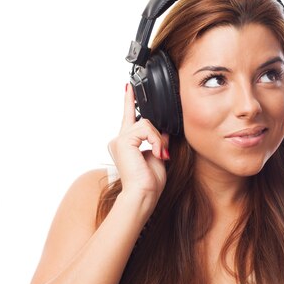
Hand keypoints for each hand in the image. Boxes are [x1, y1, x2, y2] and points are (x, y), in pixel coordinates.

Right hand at [107, 84, 169, 205]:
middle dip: (155, 135)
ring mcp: (119, 140)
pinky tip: (156, 153)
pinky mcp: (123, 141)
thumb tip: (164, 131)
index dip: (129, 101)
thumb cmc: (149, 184)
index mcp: (126, 145)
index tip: (128, 88)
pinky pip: (146, 129)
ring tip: (158, 155)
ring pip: (146, 124)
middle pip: (142, 121)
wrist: (142, 195)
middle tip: (160, 154)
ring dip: (157, 140)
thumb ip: (159, 141)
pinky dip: (155, 141)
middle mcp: (119, 141)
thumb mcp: (158, 157)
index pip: (128, 118)